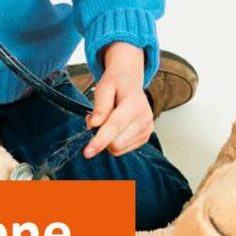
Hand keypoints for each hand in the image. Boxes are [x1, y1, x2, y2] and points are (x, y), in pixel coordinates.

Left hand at [83, 42, 152, 156]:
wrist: (129, 82)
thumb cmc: (115, 85)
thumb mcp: (103, 89)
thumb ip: (99, 107)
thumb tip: (94, 125)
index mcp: (134, 103)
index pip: (115, 126)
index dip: (100, 140)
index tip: (87, 152)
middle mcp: (145, 118)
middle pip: (116, 143)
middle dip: (101, 136)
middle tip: (96, 118)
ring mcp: (147, 129)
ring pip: (118, 148)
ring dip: (106, 139)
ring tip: (107, 120)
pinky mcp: (145, 137)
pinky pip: (122, 149)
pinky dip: (113, 141)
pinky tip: (115, 127)